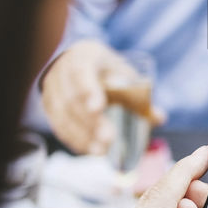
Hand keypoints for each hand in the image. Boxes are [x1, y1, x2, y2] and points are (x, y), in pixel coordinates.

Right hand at [40, 39, 164, 153]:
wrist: (74, 62)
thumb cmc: (103, 68)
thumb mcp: (121, 71)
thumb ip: (139, 94)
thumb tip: (159, 118)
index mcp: (82, 57)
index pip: (81, 72)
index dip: (88, 90)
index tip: (98, 108)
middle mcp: (61, 73)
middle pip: (72, 99)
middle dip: (90, 122)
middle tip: (109, 139)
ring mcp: (52, 90)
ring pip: (63, 116)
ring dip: (82, 136)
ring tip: (102, 151)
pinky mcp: (48, 107)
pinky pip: (59, 126)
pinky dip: (74, 139)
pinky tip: (89, 150)